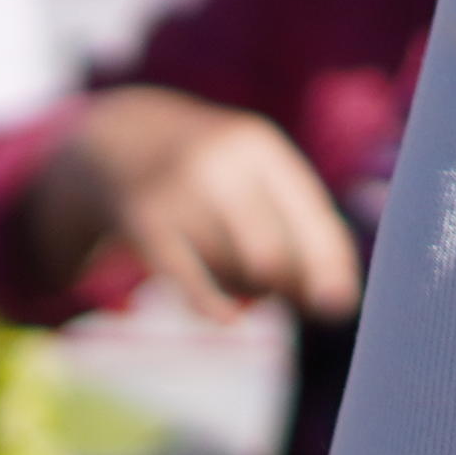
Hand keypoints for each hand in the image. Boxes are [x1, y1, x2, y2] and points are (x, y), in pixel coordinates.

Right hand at [33, 86, 363, 322]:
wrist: (115, 137)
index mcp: (259, 146)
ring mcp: (179, 190)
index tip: (340, 304)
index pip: (309, 215)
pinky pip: (186, 276)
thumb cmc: (206, 169)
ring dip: (250, 292)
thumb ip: (294, 223)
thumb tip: (338, 296)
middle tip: (295, 299)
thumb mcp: (250, 173)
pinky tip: (227, 318)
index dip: (329, 264)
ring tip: (247, 286)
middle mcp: (221, 162)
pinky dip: (211, 304)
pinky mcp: (144, 220)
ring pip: (232, 267)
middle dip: (291, 286)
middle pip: (273, 251)